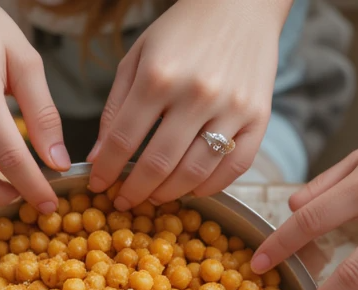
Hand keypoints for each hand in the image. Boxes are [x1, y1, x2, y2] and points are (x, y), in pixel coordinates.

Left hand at [87, 0, 288, 208]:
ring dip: (169, 195)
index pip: (123, 140)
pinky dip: (211, 186)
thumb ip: (116, 108)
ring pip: (196, 173)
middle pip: (158, 164)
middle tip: (124, 202)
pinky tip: (192, 188)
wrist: (240, 6)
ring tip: (154, 198)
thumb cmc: (182, 31)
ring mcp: (232, 108)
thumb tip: (98, 157)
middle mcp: (197, 94)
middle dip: (135, 192)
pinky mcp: (260, 117)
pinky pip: (235, 167)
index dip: (106, 170)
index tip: (97, 186)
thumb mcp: (137, 58)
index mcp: (158, 76)